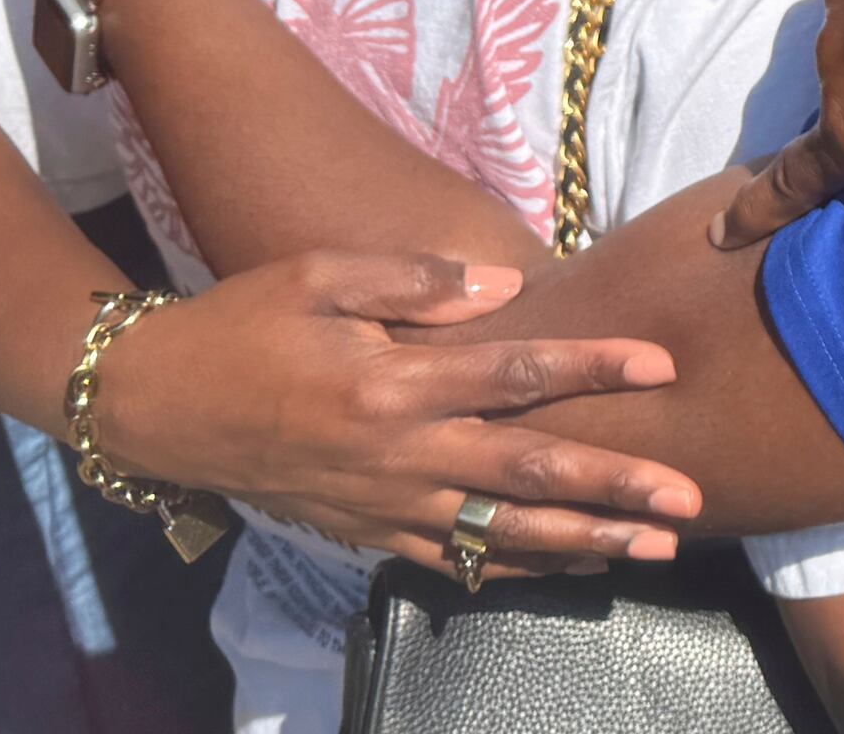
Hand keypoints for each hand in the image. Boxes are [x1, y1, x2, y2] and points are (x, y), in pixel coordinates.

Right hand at [88, 250, 702, 574]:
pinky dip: (515, 565)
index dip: (591, 367)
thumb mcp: (316, 275)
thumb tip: (506, 284)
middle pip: (526, 470)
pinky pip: (453, 557)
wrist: (156, 404)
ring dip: (582, 541)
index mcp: (390, 382)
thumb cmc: (240, 325)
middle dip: (613, 485)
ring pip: (500, 529)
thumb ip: (413, 278)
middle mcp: (397, 453)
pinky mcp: (366, 532)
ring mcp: (383, 502)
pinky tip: (571, 568)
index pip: (513, 373)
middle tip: (688, 497)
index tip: (661, 365)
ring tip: (653, 547)